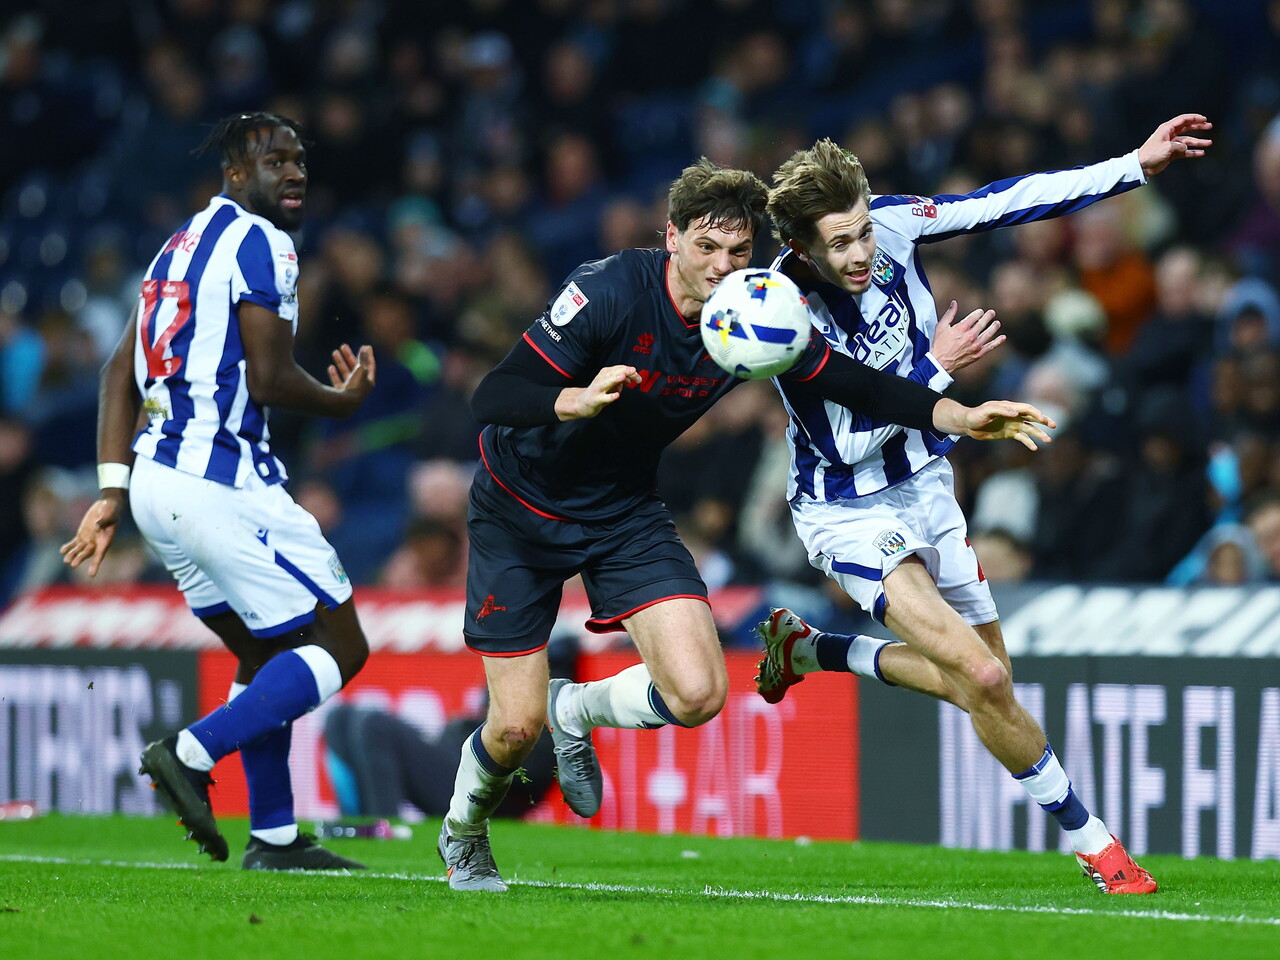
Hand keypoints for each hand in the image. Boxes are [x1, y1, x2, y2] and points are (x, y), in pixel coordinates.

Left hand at [59, 494, 124, 577]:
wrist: (107, 504)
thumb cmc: (112, 508)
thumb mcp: (110, 512)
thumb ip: (105, 519)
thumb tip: (98, 524)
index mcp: (106, 539)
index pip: (100, 554)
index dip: (96, 564)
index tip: (91, 574)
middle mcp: (97, 541)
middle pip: (88, 553)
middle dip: (81, 558)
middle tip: (73, 564)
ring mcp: (89, 538)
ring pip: (79, 550)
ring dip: (73, 554)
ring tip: (66, 560)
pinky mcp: (82, 534)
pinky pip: (74, 543)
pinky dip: (69, 547)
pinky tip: (62, 550)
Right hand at [328, 343, 375, 411]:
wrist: (344, 405)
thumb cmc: (355, 387)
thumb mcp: (361, 370)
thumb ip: (363, 358)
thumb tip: (366, 347)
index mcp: (369, 382)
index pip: (370, 366)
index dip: (368, 356)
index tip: (365, 346)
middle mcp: (361, 387)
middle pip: (356, 368)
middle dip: (349, 356)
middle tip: (343, 346)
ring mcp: (350, 392)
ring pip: (345, 374)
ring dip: (340, 362)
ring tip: (335, 352)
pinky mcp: (340, 395)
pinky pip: (337, 383)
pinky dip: (334, 375)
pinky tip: (330, 367)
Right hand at [556, 364, 641, 420]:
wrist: (582, 403)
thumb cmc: (598, 393)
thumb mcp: (611, 385)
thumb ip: (621, 381)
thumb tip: (630, 379)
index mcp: (606, 373)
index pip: (620, 369)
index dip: (630, 372)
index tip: (638, 378)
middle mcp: (601, 379)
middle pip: (615, 373)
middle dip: (625, 372)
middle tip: (634, 372)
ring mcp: (598, 389)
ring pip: (607, 382)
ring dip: (615, 379)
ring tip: (623, 377)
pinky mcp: (596, 399)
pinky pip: (603, 398)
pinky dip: (610, 396)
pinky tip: (616, 395)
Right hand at [930, 301, 1004, 372]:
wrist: (940, 362)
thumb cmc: (939, 344)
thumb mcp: (941, 326)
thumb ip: (949, 314)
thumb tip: (954, 302)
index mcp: (962, 327)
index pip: (975, 316)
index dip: (979, 312)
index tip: (980, 312)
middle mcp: (971, 335)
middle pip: (983, 323)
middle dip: (988, 316)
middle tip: (992, 313)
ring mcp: (975, 345)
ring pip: (989, 333)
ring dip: (994, 327)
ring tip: (997, 323)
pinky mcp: (978, 354)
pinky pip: (990, 347)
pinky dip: (998, 342)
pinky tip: (1003, 337)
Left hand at [933, 399, 1056, 449]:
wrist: (967, 424)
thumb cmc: (975, 415)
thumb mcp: (986, 411)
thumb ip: (1001, 410)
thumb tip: (1016, 413)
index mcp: (1009, 407)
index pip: (1026, 409)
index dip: (1035, 413)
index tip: (1043, 419)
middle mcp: (1013, 415)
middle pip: (1032, 417)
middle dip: (1043, 421)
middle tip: (1054, 426)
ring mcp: (1012, 424)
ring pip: (1029, 429)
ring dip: (1039, 434)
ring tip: (1048, 440)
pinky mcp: (1008, 433)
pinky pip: (1021, 438)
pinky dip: (1028, 442)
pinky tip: (1035, 448)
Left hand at [1138, 114, 1211, 176]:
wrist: (1142, 166)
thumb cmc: (1151, 154)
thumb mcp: (1167, 147)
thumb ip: (1179, 146)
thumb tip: (1185, 148)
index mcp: (1167, 129)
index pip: (1183, 120)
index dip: (1194, 118)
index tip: (1204, 119)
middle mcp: (1170, 135)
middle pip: (1187, 128)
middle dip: (1198, 127)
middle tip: (1209, 126)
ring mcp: (1171, 144)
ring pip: (1188, 141)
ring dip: (1198, 142)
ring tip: (1209, 143)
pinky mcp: (1171, 154)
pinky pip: (1185, 152)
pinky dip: (1193, 152)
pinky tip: (1201, 153)